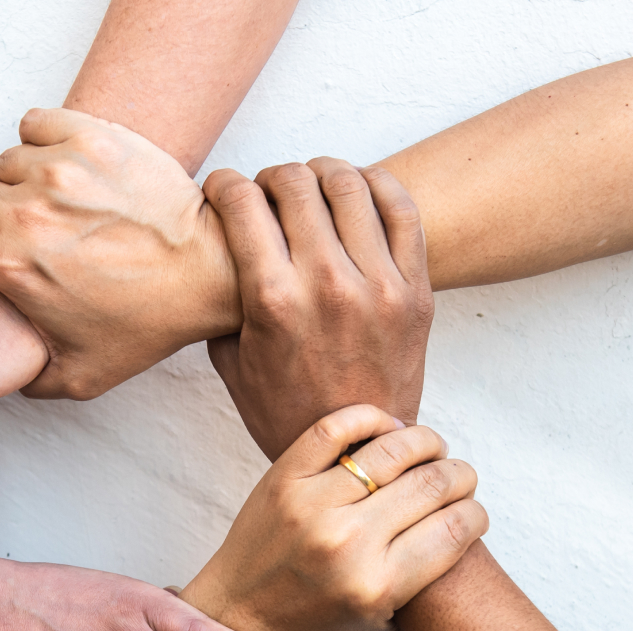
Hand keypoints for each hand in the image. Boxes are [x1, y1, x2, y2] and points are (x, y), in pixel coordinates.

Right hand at [0, 108, 239, 399]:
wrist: (209, 273)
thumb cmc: (149, 322)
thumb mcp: (80, 376)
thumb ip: (26, 378)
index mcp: (10, 264)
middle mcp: (27, 212)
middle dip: (5, 212)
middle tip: (45, 232)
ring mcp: (60, 169)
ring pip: (11, 159)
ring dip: (29, 177)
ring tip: (65, 201)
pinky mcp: (92, 136)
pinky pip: (37, 122)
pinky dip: (46, 137)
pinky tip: (71, 165)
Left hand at [180, 405, 487, 630]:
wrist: (239, 616)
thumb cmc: (318, 628)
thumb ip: (434, 597)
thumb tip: (469, 541)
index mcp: (378, 585)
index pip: (455, 529)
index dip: (476, 512)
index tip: (474, 511)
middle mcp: (346, 543)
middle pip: (432, 484)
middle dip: (460, 475)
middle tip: (459, 477)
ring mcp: (311, 506)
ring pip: (392, 449)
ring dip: (426, 443)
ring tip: (430, 450)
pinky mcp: (282, 478)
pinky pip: (335, 428)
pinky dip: (370, 418)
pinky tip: (386, 429)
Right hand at [205, 159, 433, 459]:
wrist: (357, 454)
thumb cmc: (285, 411)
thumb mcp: (231, 359)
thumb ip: (223, 298)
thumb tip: (215, 244)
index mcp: (273, 301)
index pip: (242, 204)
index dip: (223, 185)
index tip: (221, 189)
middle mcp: (327, 285)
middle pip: (295, 183)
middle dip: (270, 177)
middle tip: (266, 191)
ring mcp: (379, 286)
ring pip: (349, 184)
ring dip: (321, 173)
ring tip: (311, 187)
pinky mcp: (417, 291)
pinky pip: (402, 208)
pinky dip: (375, 185)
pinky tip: (357, 194)